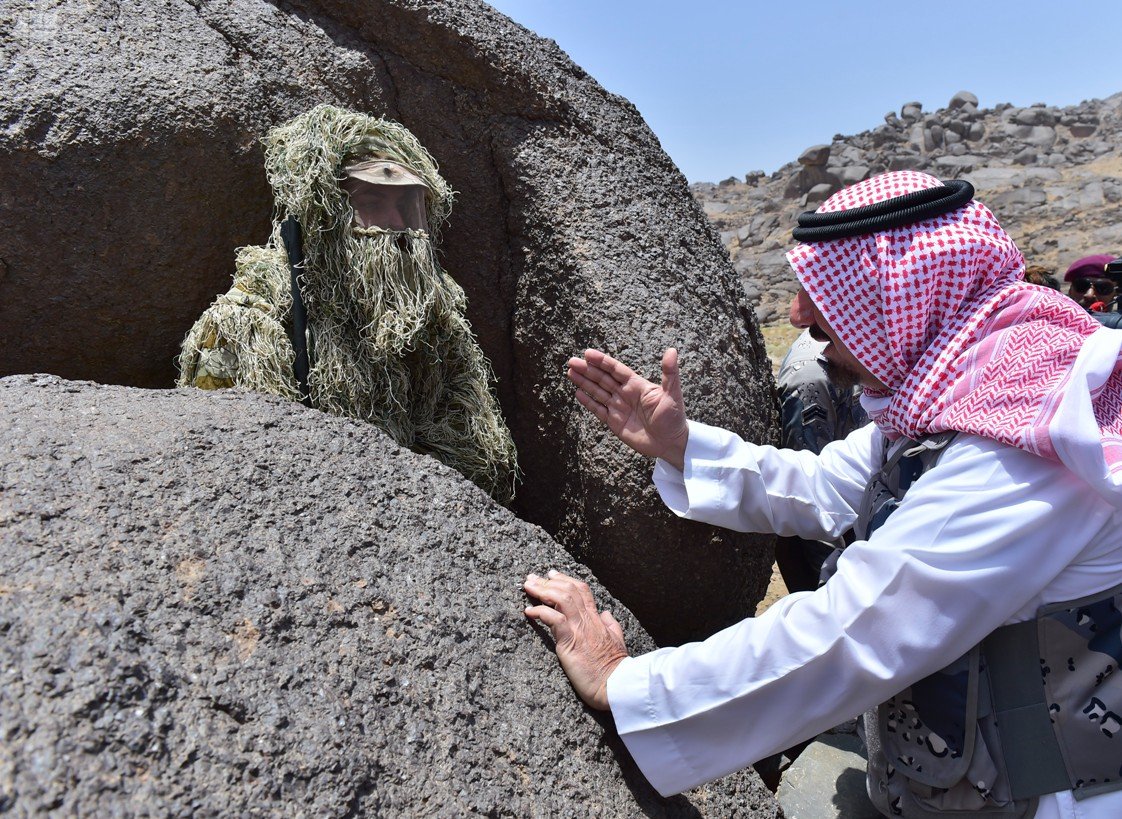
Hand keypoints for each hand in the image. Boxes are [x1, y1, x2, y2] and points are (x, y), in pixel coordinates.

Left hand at [524, 570, 628, 710]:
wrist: (616, 684)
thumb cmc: (615, 668)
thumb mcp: (617, 641)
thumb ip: (612, 625)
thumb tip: (606, 613)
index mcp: (596, 619)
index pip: (581, 590)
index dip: (565, 579)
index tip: (551, 574)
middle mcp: (587, 620)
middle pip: (567, 590)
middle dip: (548, 581)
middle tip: (532, 577)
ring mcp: (579, 629)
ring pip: (561, 598)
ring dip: (542, 590)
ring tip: (528, 586)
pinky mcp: (570, 642)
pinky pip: (555, 620)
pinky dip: (541, 612)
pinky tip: (529, 611)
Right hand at [566, 348, 688, 470]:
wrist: (671, 443)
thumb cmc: (674, 417)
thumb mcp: (672, 393)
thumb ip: (670, 373)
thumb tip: (672, 350)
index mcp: (637, 385)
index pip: (616, 370)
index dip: (602, 362)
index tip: (588, 353)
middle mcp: (625, 394)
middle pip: (603, 379)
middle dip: (587, 370)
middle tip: (572, 362)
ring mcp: (619, 408)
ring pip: (598, 392)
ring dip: (584, 382)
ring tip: (571, 372)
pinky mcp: (615, 422)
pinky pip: (598, 410)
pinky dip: (588, 402)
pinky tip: (578, 393)